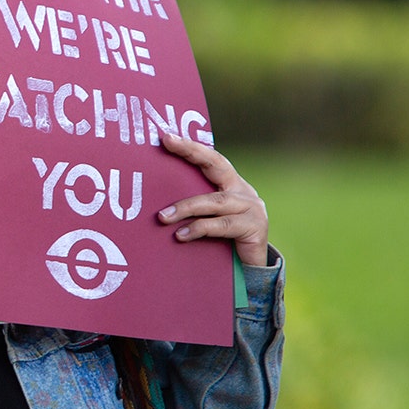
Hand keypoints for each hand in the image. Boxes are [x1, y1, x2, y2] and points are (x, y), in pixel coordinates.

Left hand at [156, 133, 268, 266]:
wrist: (253, 272)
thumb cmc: (222, 243)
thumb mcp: (207, 220)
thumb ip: (192, 208)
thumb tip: (153, 202)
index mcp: (231, 184)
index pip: (210, 159)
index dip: (190, 146)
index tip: (166, 136)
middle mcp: (243, 191)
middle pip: (217, 165)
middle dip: (191, 151)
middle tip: (167, 143)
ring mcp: (252, 208)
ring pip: (214, 201)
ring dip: (185, 207)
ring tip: (162, 216)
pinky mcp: (255, 228)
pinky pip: (221, 225)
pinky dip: (198, 228)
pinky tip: (180, 235)